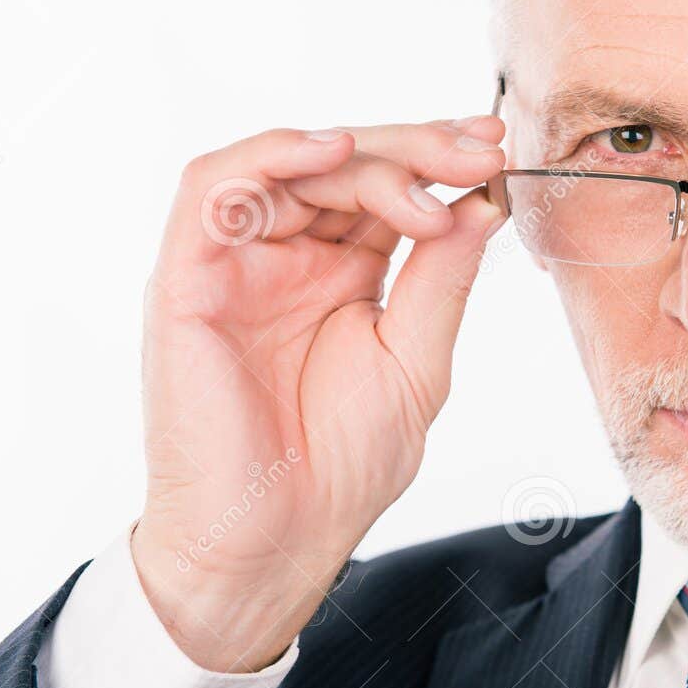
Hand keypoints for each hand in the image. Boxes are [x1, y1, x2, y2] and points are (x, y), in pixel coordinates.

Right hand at [131, 118, 506, 670]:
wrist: (275, 539)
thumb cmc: (341, 467)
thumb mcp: (416, 363)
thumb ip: (441, 280)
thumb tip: (480, 204)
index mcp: (342, 275)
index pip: (387, 191)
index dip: (439, 162)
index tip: (497, 151)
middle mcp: (287, 259)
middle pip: (346, 166)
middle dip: (418, 148)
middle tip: (478, 150)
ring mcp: (237, 264)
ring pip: (291, 164)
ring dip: (367, 155)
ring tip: (432, 176)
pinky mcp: (189, 277)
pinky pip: (214, 189)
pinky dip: (272, 156)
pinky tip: (335, 152)